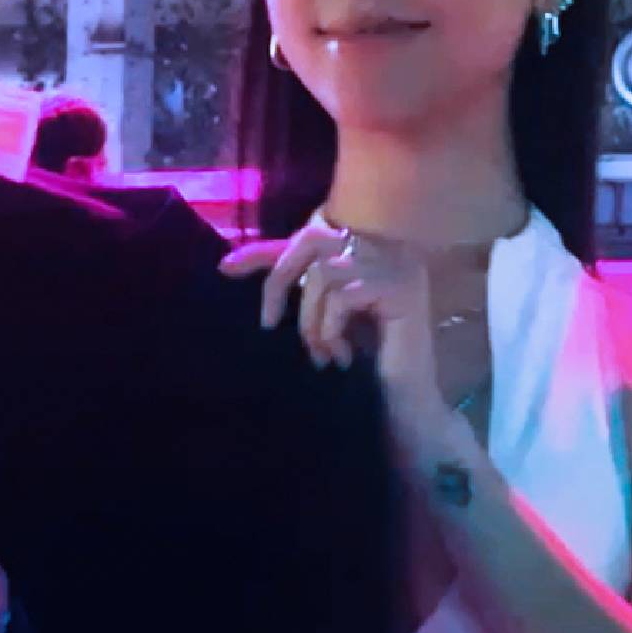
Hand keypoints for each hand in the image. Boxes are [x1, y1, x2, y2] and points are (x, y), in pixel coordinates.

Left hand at [218, 224, 442, 414]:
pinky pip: (343, 296)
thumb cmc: (363, 357)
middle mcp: (388, 246)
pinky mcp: (402, 287)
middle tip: (269, 323)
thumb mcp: (318, 310)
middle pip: (313, 242)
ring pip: (325, 274)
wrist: (406, 401)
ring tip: (320, 352)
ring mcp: (398, 264)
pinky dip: (332, 328)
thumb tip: (225, 264)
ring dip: (312, 319)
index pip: (310, 231)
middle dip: (282, 282)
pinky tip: (341, 356)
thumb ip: (287, 280)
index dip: (267, 249)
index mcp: (369, 244)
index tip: (226, 268)